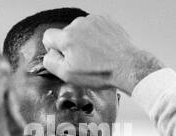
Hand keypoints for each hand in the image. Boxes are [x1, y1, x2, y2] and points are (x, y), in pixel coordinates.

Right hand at [42, 15, 163, 94]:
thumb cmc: (101, 73)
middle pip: (66, 34)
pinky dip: (96, 37)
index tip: (63, 57)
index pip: (48, 36)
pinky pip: (94, 27)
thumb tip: (48, 55)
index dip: (53, 49)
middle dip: (71, 46)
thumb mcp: (68, 75)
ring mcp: (93, 21)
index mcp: (67, 37)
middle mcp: (79, 25)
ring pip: (80, 30)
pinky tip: (103, 49)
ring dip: (84, 41)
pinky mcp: (105, 20)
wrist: (127, 66)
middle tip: (84, 61)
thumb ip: (51, 62)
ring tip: (96, 56)